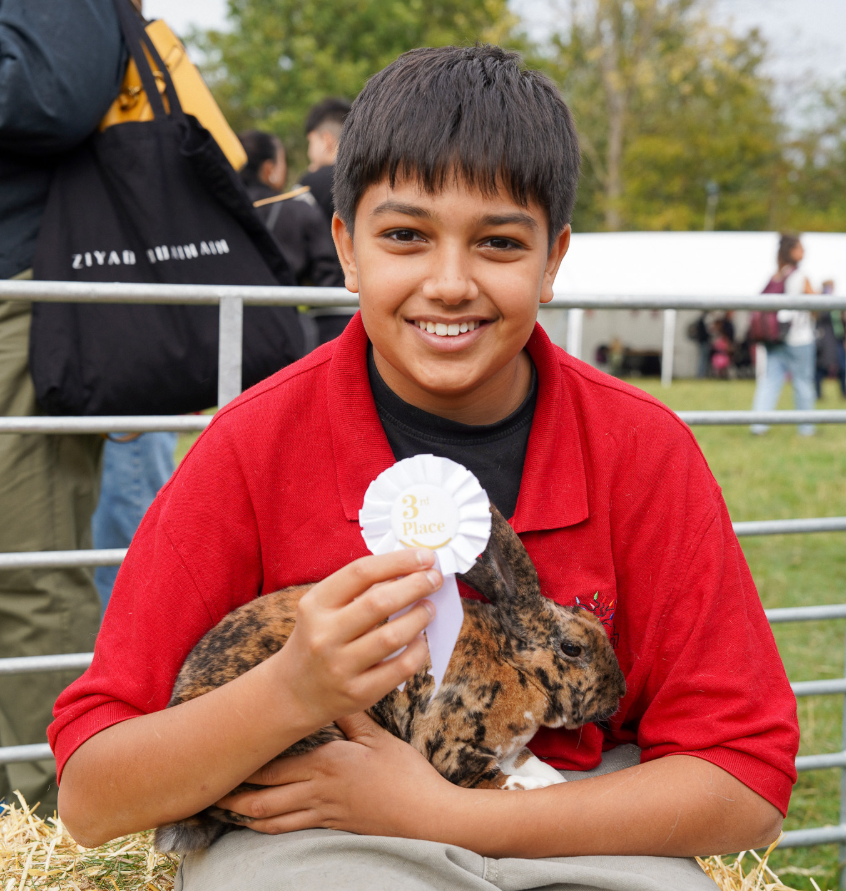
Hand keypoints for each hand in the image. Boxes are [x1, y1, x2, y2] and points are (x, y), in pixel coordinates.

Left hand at [217, 713, 456, 838]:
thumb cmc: (405, 773)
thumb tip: (331, 694)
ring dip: (245, 814)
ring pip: (272, 819)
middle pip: (263, 797)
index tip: (225, 758)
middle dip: (233, 795)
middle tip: (210, 790)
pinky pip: (292, 829)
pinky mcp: (333, 826)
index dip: (244, 767)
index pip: (272, 767)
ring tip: (225, 809)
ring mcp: (324, 813)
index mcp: (325, 763)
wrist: (425, 815)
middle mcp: (317, 791)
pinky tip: (260, 824)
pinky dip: (269, 827)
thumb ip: (351, 716)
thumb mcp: (378, 737)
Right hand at [273, 550, 440, 729]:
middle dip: (416, 585)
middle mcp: (325, 635)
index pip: (361, 572)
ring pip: (392, 637)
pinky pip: (399, 669)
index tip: (425, 556)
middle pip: (380, 602)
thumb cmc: (317, 639)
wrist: (293, 693)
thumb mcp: (322, 608)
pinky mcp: (358, 693)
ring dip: (419, 617)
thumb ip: (358, 589)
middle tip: (435, 578)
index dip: (398, 561)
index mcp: (315, 605)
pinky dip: (418, 651)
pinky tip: (421, 640)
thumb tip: (409, 569)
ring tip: (429, 607)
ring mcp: (340, 666)